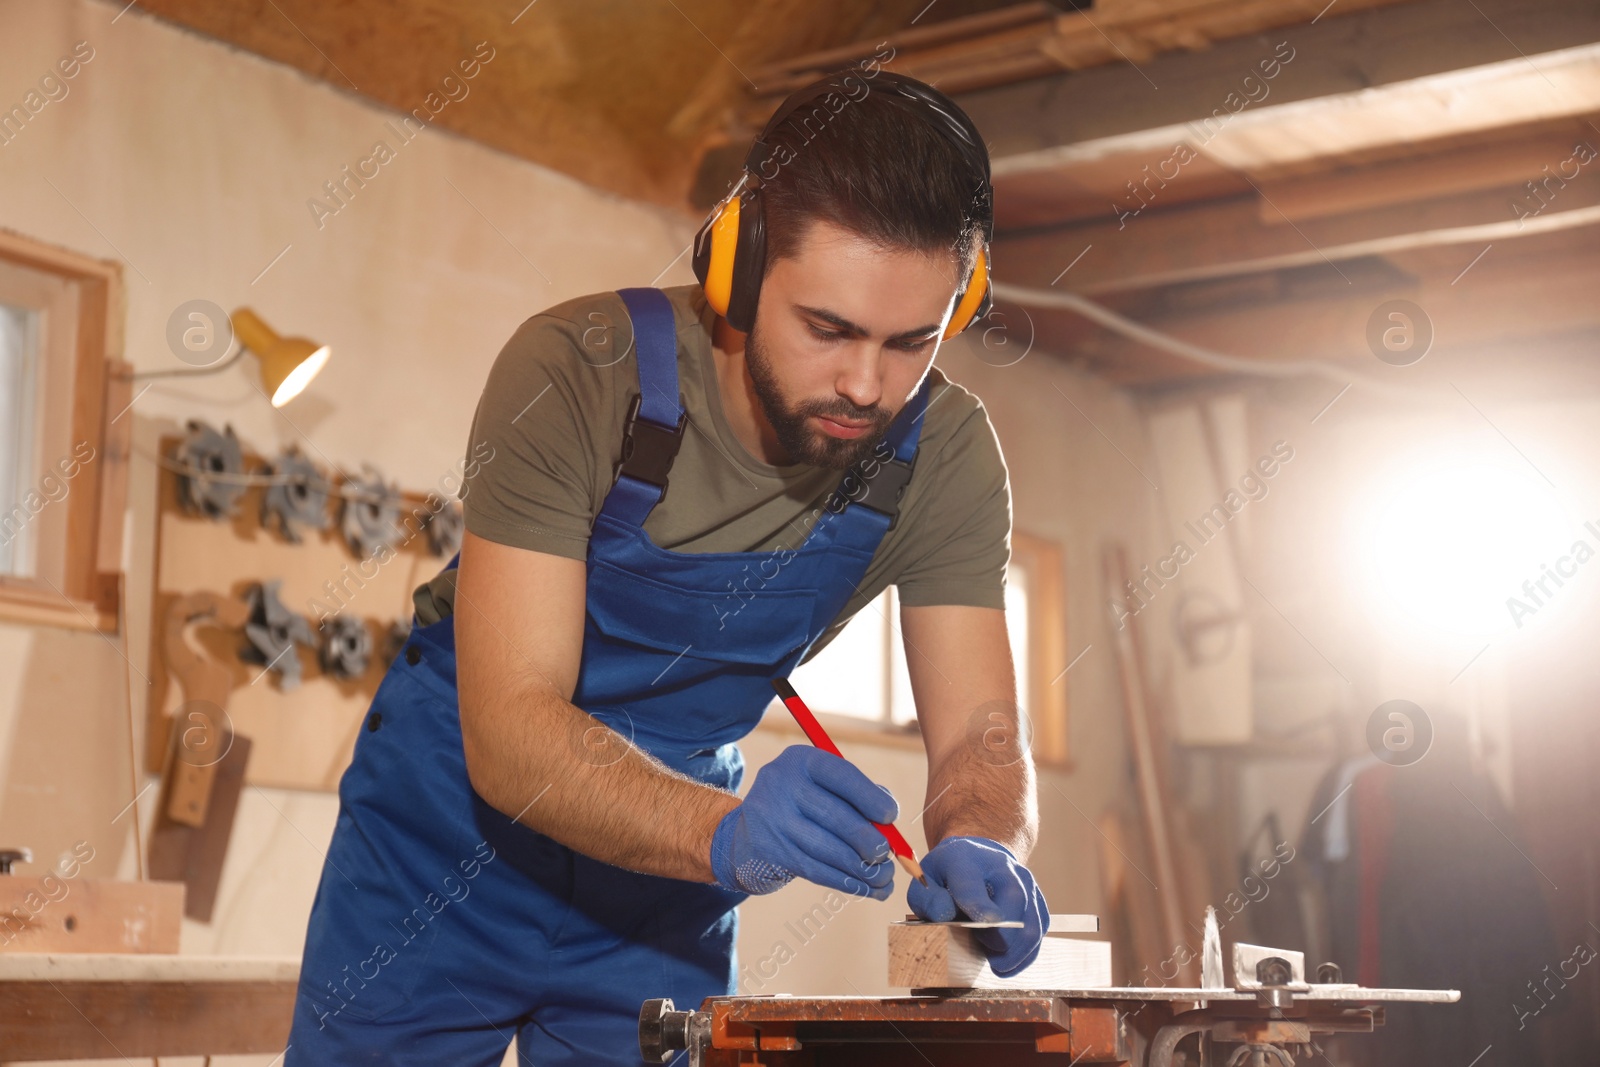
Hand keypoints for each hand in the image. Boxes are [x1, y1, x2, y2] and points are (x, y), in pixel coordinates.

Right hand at [709, 746, 898, 898]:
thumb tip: (891, 821)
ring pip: (830, 850)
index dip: (871, 797)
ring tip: (884, 877)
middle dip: (871, 841)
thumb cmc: (802, 808)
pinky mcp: (771, 853)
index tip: (892, 816)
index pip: (842, 774)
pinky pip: (818, 871)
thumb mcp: (822, 788)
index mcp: (801, 761)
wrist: (746, 836)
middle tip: (889, 856)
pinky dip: (848, 882)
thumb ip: (859, 795)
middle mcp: (782, 786)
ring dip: (864, 869)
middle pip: (838, 817)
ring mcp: (773, 821)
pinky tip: (867, 888)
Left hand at [906, 836, 1048, 975]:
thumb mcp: (925, 882)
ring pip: (1032, 918)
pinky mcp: (1036, 899)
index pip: (972, 882)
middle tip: (991, 956)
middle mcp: (1001, 865)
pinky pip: (1039, 928)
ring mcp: (1024, 881)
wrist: (976, 856)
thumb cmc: (947, 875)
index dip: (979, 905)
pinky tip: (1009, 963)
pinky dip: (1026, 952)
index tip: (984, 926)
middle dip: (1005, 933)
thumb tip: (944, 914)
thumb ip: (928, 899)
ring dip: (1018, 949)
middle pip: (1014, 898)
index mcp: (965, 858)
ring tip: (998, 966)